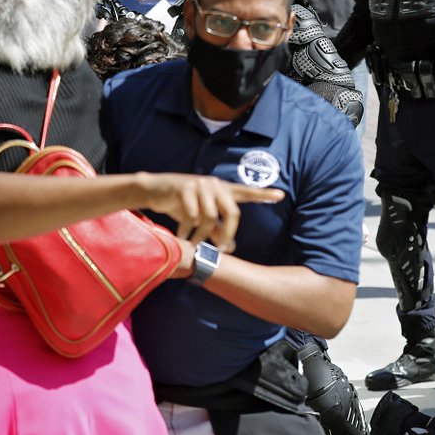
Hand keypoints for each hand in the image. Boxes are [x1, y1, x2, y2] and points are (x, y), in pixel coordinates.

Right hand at [142, 174, 282, 251]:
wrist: (154, 190)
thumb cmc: (181, 204)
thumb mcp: (201, 217)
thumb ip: (217, 230)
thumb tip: (231, 247)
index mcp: (222, 190)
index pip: (246, 192)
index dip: (263, 194)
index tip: (281, 196)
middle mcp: (215, 185)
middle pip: (232, 212)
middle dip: (228, 234)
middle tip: (221, 249)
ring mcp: (201, 184)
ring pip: (210, 217)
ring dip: (201, 235)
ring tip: (193, 244)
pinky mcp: (185, 187)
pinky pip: (191, 214)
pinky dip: (186, 229)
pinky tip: (181, 235)